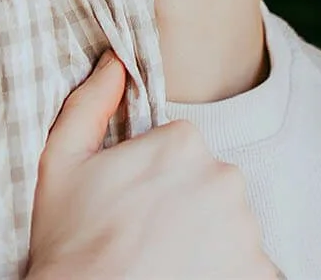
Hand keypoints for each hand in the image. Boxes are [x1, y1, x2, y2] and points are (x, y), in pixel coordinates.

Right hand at [28, 53, 277, 279]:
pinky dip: (227, 273)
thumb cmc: (70, 245)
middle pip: (210, 185)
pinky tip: (188, 277)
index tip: (131, 206)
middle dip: (185, 208)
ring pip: (230, 226)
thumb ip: (90, 104)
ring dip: (207, 241)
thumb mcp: (60, 164)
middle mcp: (225, 179)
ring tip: (166, 262)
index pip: (181, 150)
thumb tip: (115, 62)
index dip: (153, 179)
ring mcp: (247, 230)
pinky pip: (249, 267)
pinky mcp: (260, 274)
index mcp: (184, 144)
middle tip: (147, 238)